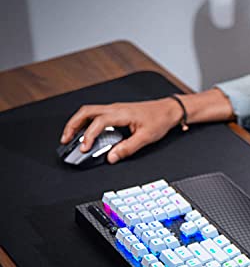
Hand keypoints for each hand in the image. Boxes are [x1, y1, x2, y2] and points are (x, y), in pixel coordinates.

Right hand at [60, 98, 181, 163]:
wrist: (168, 110)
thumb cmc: (159, 120)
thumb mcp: (145, 138)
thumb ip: (127, 148)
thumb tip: (112, 157)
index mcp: (121, 113)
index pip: (98, 122)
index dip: (89, 136)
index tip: (83, 148)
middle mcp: (114, 108)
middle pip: (85, 112)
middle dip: (72, 126)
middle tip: (65, 140)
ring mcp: (114, 109)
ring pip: (88, 112)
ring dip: (77, 123)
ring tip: (70, 137)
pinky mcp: (116, 112)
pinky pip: (95, 114)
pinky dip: (85, 122)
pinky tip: (84, 132)